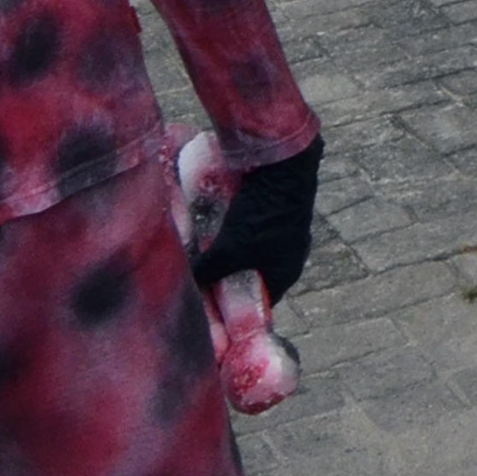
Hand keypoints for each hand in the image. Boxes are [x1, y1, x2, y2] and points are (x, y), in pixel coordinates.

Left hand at [188, 137, 320, 305]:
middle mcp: (288, 258)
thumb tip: (187, 282)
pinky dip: (236, 234)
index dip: (231, 306)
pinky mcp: (277, 214)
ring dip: (230, 253)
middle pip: (252, 276)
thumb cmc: (261, 218)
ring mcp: (285, 235)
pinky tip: (216, 228)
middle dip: (227, 276)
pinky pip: (253, 232)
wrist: (283, 170)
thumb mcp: (228, 251)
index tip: (207, 303)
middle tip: (201, 275)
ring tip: (204, 251)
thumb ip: (207, 271)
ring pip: (251, 253)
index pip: (256, 302)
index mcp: (284, 275)